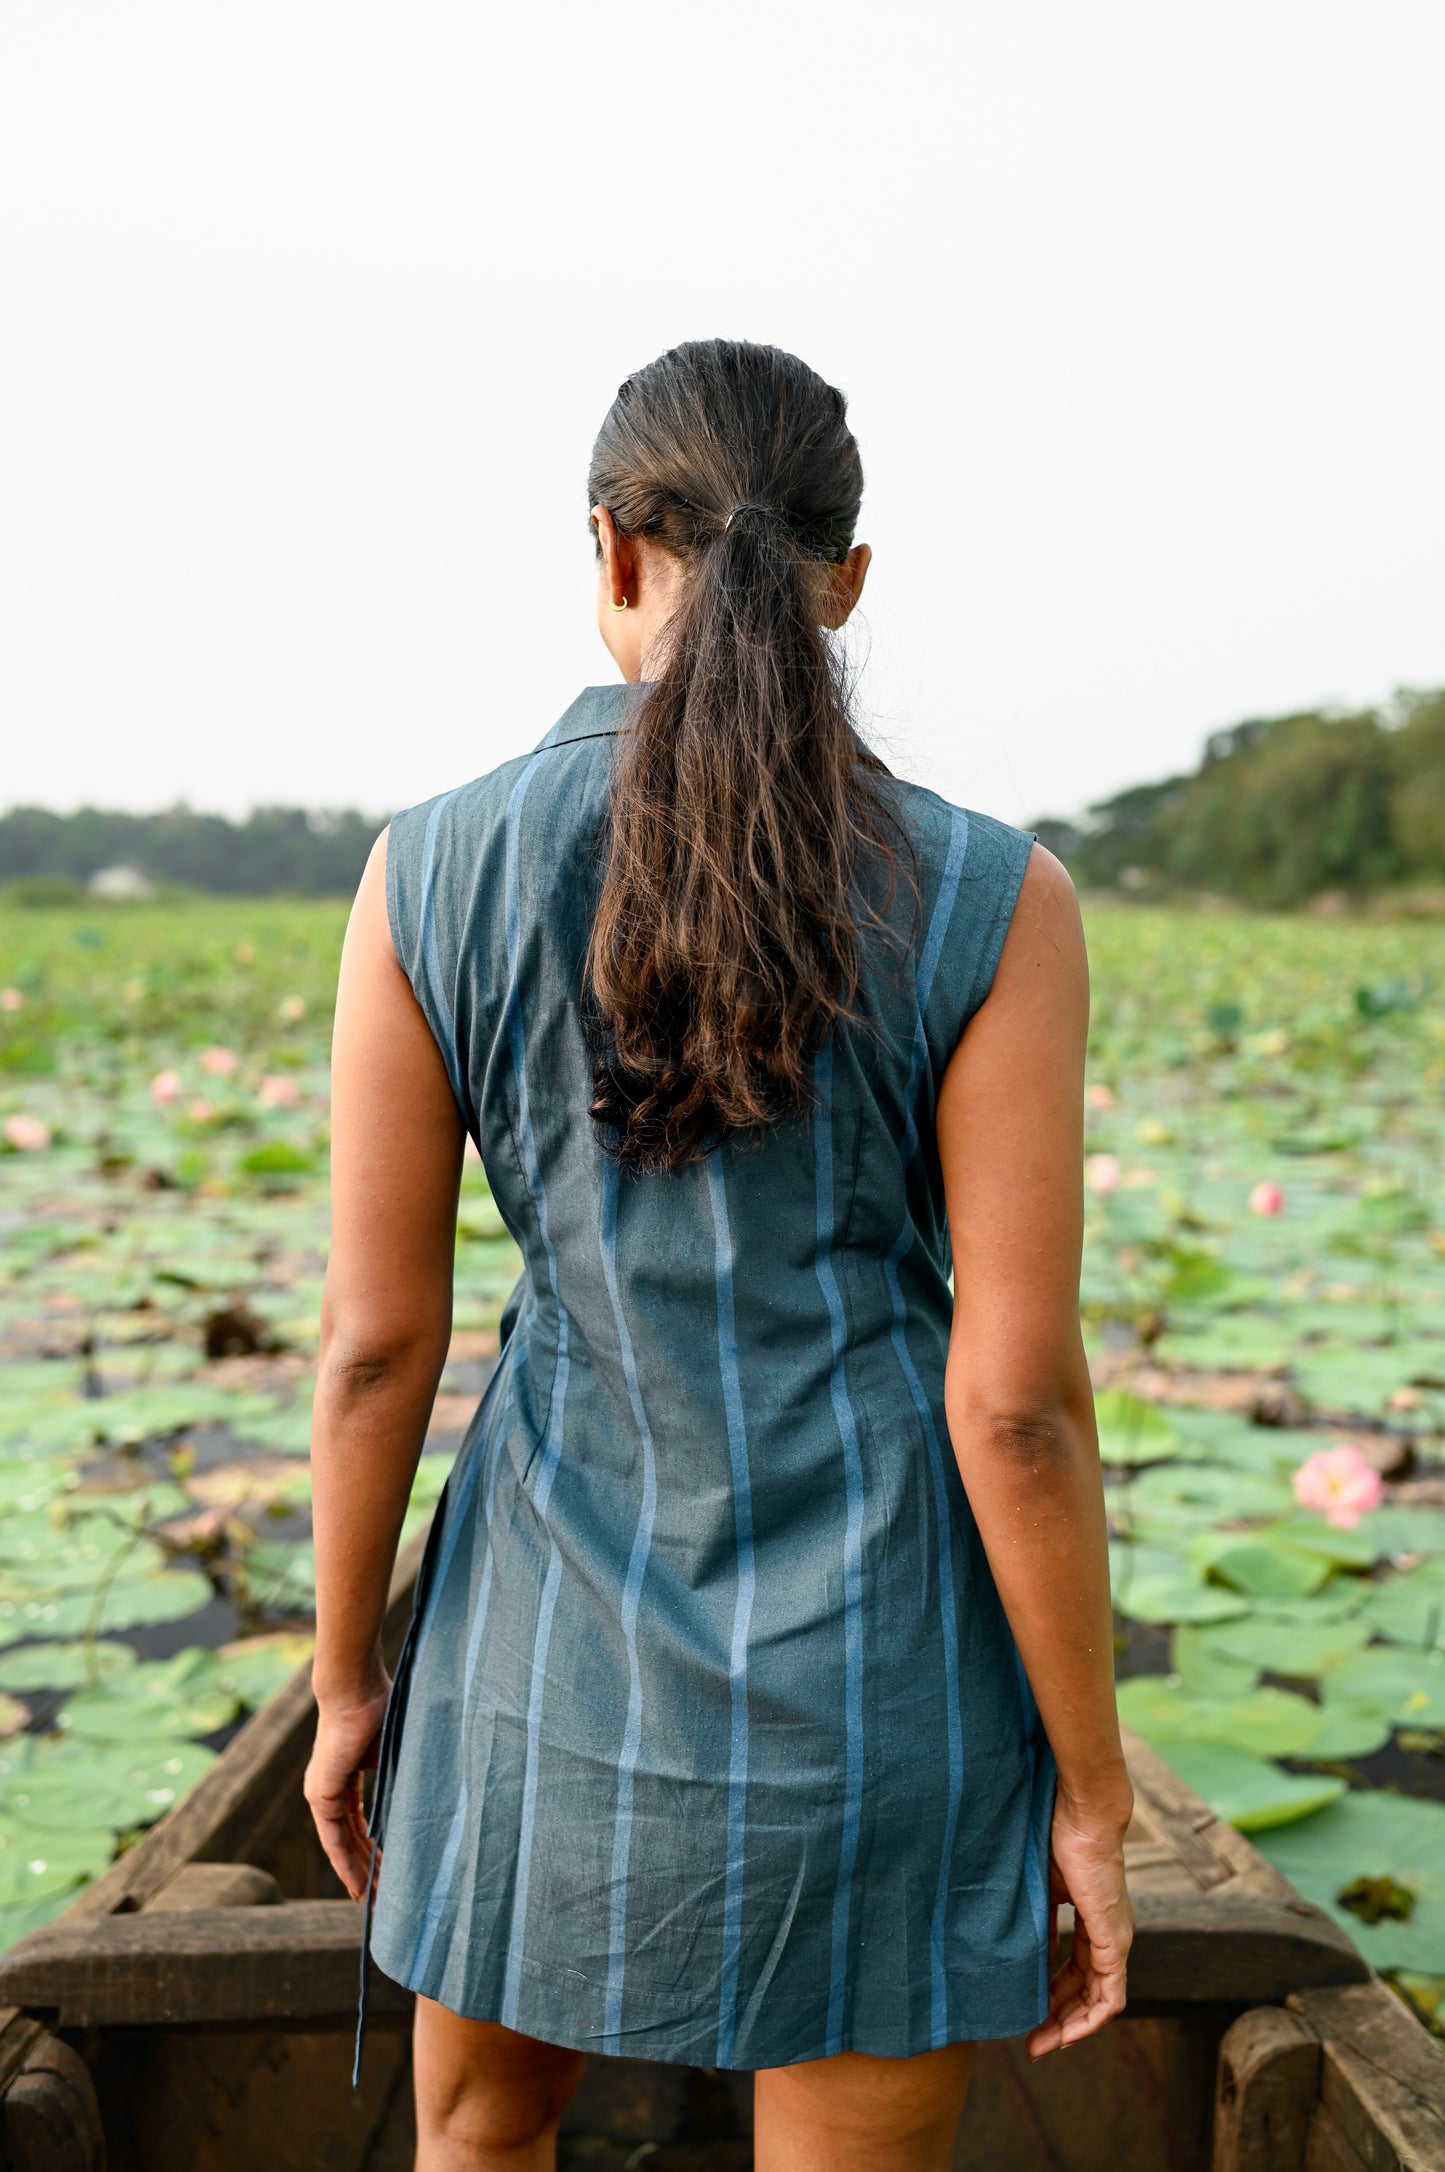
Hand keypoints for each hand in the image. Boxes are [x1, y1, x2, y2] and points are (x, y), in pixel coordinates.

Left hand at [304, 1677, 390, 1901]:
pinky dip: (345, 1863)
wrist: (355, 1689)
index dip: (373, 1850)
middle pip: (350, 1841)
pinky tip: (356, 1885)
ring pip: (341, 1846)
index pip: (359, 1824)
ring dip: (358, 1874)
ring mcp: (322, 1795)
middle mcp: (329, 1791)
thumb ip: (403, 1776)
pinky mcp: (320, 1796)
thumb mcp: (396, 1751)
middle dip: (368, 1871)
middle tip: (385, 1898)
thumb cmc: (380, 1708)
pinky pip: (332, 1839)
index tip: (387, 1874)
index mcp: (345, 1778)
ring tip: (375, 1901)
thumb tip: (431, 1797)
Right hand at [1027, 1787, 1133, 2057]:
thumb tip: (1018, 1952)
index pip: (1076, 1968)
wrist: (1082, 1813)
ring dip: (1072, 2025)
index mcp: (1092, 1917)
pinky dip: (1090, 2018)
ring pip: (1100, 1999)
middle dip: (1059, 2018)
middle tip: (1031, 2041)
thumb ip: (1037, 1920)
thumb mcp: (1041, 1887)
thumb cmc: (1058, 1835)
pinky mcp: (1115, 1942)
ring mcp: (1116, 1940)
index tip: (1028, 2011)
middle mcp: (1110, 1934)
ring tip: (1042, 2043)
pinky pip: (1110, 1996)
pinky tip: (1066, 2032)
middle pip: (1088, 1990)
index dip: (1053, 1994)